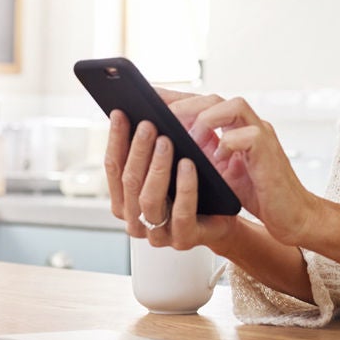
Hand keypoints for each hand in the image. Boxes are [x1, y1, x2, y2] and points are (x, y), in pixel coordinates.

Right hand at [103, 107, 237, 251]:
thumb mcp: (173, 158)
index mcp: (125, 200)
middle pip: (129, 181)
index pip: (113, 167)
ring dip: (156, 167)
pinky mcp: (183, 240)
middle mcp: (136, 219)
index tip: (120, 113)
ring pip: (149, 199)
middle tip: (148, 124)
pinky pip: (181, 213)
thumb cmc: (196, 182)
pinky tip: (188, 165)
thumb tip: (146, 99)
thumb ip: (154, 138)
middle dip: (137, 150)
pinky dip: (184, 187)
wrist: (226, 214)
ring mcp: (158, 234)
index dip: (115, 139)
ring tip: (166, 141)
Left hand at [168, 94, 320, 246]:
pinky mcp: (270, 151)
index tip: (147, 98)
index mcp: (234, 127)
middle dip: (185, 104)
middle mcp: (248, 124)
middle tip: (161, 118)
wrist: (290, 215)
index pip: (202, 102)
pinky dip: (228, 143)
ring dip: (206, 119)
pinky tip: (217, 159)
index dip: (175, 98)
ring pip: (233, 106)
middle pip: (214, 98)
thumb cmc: (256, 193)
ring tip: (188, 139)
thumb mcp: (220, 171)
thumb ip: (201, 153)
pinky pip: (249, 135)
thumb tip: (164, 146)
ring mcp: (262, 134)